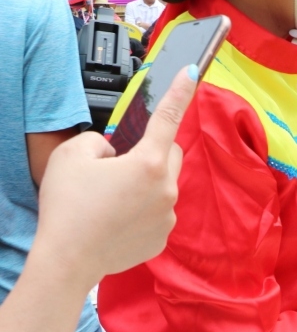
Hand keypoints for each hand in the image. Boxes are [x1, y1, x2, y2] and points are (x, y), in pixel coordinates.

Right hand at [34, 66, 196, 287]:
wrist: (67, 260)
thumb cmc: (69, 208)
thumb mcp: (72, 155)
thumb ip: (100, 141)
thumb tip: (115, 151)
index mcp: (149, 163)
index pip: (169, 117)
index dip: (180, 90)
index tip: (193, 71)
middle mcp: (167, 189)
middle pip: (171, 154)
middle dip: (151, 152)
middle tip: (117, 166)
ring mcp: (168, 215)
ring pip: (164, 185)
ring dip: (145, 184)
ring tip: (110, 199)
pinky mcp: (162, 237)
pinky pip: (158, 212)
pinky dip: (142, 210)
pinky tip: (115, 220)